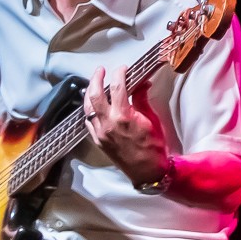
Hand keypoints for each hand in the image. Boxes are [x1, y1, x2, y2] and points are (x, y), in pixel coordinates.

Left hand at [82, 66, 168, 186]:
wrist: (147, 171)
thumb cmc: (153, 148)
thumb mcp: (152, 120)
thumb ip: (143, 100)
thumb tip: (142, 84)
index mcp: (123, 116)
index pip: (117, 87)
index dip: (119, 74)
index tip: (123, 68)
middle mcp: (108, 123)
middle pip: (95, 94)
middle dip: (96, 78)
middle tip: (101, 70)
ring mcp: (100, 133)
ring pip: (87, 107)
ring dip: (89, 93)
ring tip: (94, 84)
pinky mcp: (98, 140)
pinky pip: (88, 121)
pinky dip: (89, 110)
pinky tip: (93, 105)